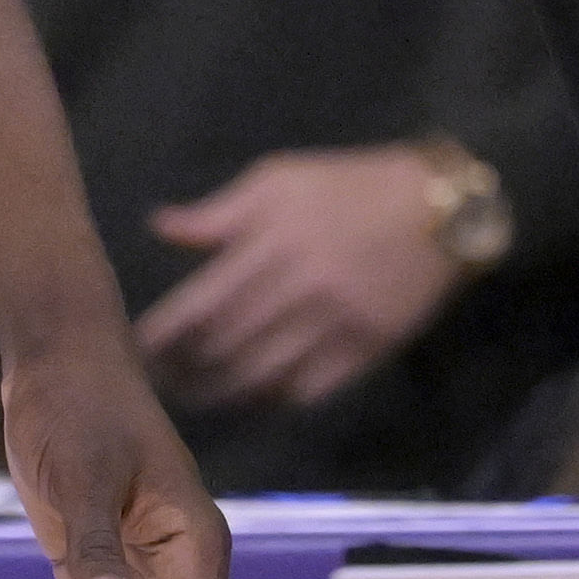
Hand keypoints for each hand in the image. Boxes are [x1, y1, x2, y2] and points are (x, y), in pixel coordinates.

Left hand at [135, 144, 474, 410]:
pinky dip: (275, 399)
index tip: (138, 349)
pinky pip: (309, 390)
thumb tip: (161, 226)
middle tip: (158, 381)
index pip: (201, 305)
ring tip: (196, 396)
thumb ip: (219, 212)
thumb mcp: (280, 179)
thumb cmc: (349, 186)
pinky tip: (254, 397)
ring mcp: (333, 326)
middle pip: (226, 347)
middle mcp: (298, 290)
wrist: (440, 209)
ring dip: (221, 393)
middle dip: (185, 369)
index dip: (165, 335)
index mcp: (270, 243)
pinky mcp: (364, 352)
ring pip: (262, 377)